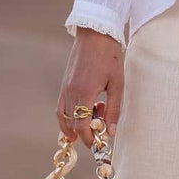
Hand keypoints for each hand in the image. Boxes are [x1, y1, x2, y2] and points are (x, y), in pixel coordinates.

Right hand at [59, 31, 124, 146]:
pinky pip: (61, 107)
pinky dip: (68, 116)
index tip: (99, 144)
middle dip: (84, 134)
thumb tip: (111, 133)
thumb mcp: (117, 84)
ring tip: (92, 125)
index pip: (81, 126)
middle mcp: (70, 92)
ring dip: (75, 126)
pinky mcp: (64, 84)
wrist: (95, 33)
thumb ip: (113, 109)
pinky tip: (83, 114)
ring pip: (63, 117)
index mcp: (85, 92)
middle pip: (71, 124)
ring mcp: (64, 88)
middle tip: (100, 133)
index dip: (89, 139)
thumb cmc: (110, 57)